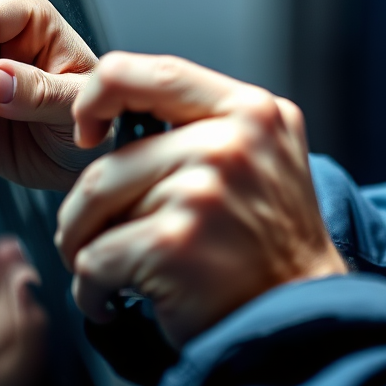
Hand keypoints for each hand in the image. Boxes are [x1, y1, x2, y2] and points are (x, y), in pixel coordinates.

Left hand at [55, 53, 346, 347]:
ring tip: (110, 268)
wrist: (300, 315)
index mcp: (251, 110)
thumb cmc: (273, 239)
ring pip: (93, 205)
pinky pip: (93, 258)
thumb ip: (210, 120)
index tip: (88, 130)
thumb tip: (122, 106)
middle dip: (85, 208)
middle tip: (95, 234)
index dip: (101, 94)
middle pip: (108, 160)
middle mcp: (229, 142)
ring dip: (84, 246)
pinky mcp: (175, 242)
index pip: (154, 71)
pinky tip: (117, 299)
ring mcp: (202, 190)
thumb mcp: (266, 152)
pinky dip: (91, 289)